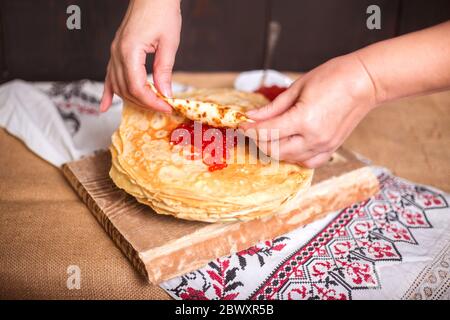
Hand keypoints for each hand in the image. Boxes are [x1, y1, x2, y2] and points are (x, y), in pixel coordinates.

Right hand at [100, 0, 180, 112]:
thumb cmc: (162, 12)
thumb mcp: (169, 43)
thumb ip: (164, 70)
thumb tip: (165, 94)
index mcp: (129, 51)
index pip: (137, 87)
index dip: (152, 102)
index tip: (167, 107)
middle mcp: (117, 53)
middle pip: (126, 90)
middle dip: (145, 103)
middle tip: (163, 108)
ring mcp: (114, 52)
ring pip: (117, 86)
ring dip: (133, 99)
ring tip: (149, 106)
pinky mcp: (116, 51)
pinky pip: (108, 76)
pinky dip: (107, 92)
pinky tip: (104, 106)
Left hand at [240, 54, 376, 167]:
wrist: (366, 81)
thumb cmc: (333, 77)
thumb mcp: (297, 88)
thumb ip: (273, 108)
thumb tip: (251, 117)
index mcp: (304, 119)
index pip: (268, 132)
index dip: (250, 130)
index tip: (241, 124)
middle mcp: (314, 138)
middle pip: (274, 150)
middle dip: (258, 141)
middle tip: (252, 130)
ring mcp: (324, 146)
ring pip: (289, 159)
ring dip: (274, 149)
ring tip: (268, 135)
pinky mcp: (331, 148)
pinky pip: (307, 162)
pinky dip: (294, 157)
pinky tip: (288, 146)